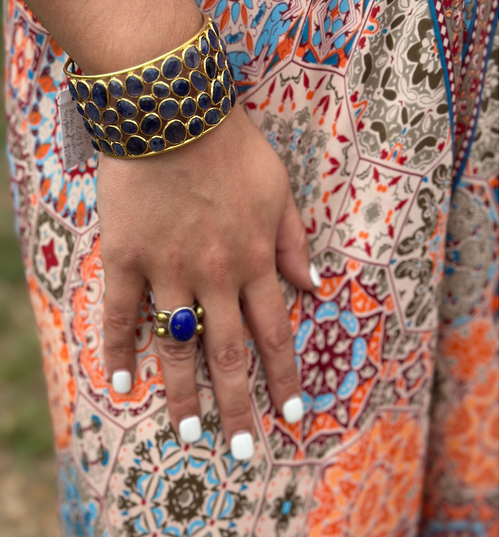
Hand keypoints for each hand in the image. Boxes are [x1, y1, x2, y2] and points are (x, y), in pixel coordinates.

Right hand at [99, 102, 317, 459]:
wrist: (176, 113)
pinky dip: (118, 350)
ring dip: (183, 393)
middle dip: (238, 406)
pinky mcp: (126, 257)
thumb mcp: (281, 190)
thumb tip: (317, 285)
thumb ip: (296, 241)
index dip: (285, 377)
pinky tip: (121, 383)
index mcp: (256, 260)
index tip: (293, 415)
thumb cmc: (233, 148)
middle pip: (230, 354)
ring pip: (177, 346)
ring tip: (189, 432)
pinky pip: (118, 313)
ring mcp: (168, 270)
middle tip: (240, 449)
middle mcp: (216, 275)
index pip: (275, 333)